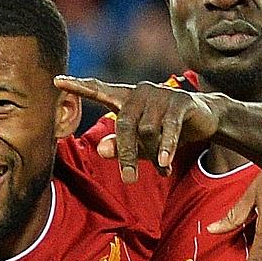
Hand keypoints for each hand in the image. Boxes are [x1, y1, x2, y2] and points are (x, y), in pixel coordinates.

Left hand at [55, 75, 222, 181]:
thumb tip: (102, 150)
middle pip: (124, 125)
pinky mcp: (181, 102)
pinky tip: (165, 164)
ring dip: (154, 154)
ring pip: (148, 131)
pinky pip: (170, 128)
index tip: (57, 80)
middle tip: (129, 180)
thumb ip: (121, 146)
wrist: (204, 118)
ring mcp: (161, 95)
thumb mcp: (140, 143)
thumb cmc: (164, 130)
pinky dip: (166, 148)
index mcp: (125, 98)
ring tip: (163, 169)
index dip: (79, 86)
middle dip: (125, 155)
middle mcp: (140, 92)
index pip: (99, 90)